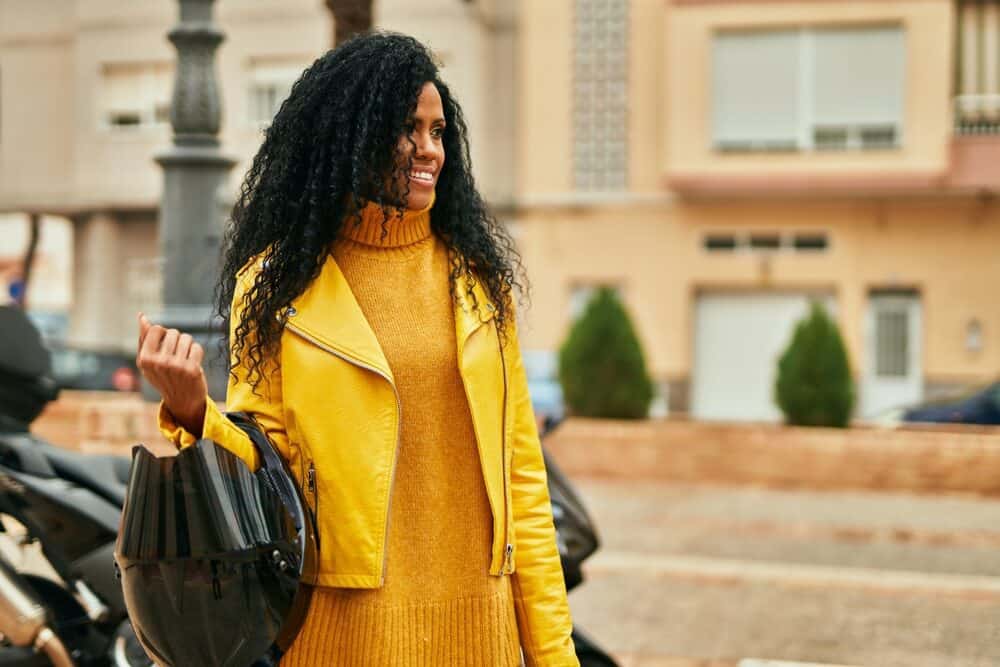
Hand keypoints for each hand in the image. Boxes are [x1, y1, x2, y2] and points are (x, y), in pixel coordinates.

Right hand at [136, 312, 207, 436]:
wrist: (182, 401)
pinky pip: (197, 347)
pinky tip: (193, 364)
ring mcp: (176, 367)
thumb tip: (142, 316)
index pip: (157, 328)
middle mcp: (159, 363)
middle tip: (176, 356)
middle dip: (176, 340)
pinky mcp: (192, 370)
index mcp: (145, 359)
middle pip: (173, 332)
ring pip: (186, 338)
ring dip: (187, 346)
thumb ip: (144, 338)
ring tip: (184, 359)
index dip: (163, 334)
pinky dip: (197, 353)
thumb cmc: (163, 377)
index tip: (165, 346)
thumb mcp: (149, 361)